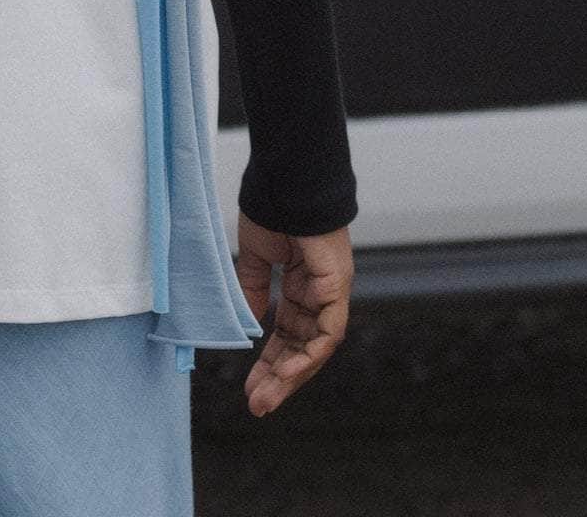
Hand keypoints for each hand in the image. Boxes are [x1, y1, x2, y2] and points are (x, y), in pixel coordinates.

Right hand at [233, 208, 352, 416]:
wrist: (285, 180)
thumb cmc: (271, 208)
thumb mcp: (256, 257)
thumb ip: (254, 291)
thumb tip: (249, 325)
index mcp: (300, 287)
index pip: (287, 336)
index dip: (270, 362)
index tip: (251, 387)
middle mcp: (319, 295)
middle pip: (301, 348)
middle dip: (279, 379)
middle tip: (257, 405)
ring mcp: (330, 292)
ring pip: (316, 348)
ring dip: (291, 376)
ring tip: (266, 398)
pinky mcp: (336, 286)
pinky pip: (329, 331)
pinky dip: (310, 354)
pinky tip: (288, 372)